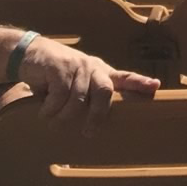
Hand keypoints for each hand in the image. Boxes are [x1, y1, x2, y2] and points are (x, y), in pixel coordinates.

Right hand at [18, 34, 160, 132]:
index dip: (139, 82)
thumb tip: (94, 124)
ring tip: (55, 122)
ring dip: (65, 116)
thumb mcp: (75, 85)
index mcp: (100, 71)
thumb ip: (88, 97)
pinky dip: (51, 109)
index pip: (124, 76)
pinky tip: (44, 111)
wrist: (31, 54)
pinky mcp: (60, 67)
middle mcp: (92, 67)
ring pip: (79, 98)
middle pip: (104, 91)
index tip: (155, 87)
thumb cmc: (56, 75)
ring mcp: (77, 65)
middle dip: (98, 115)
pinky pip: (59, 96)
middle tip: (89, 132)